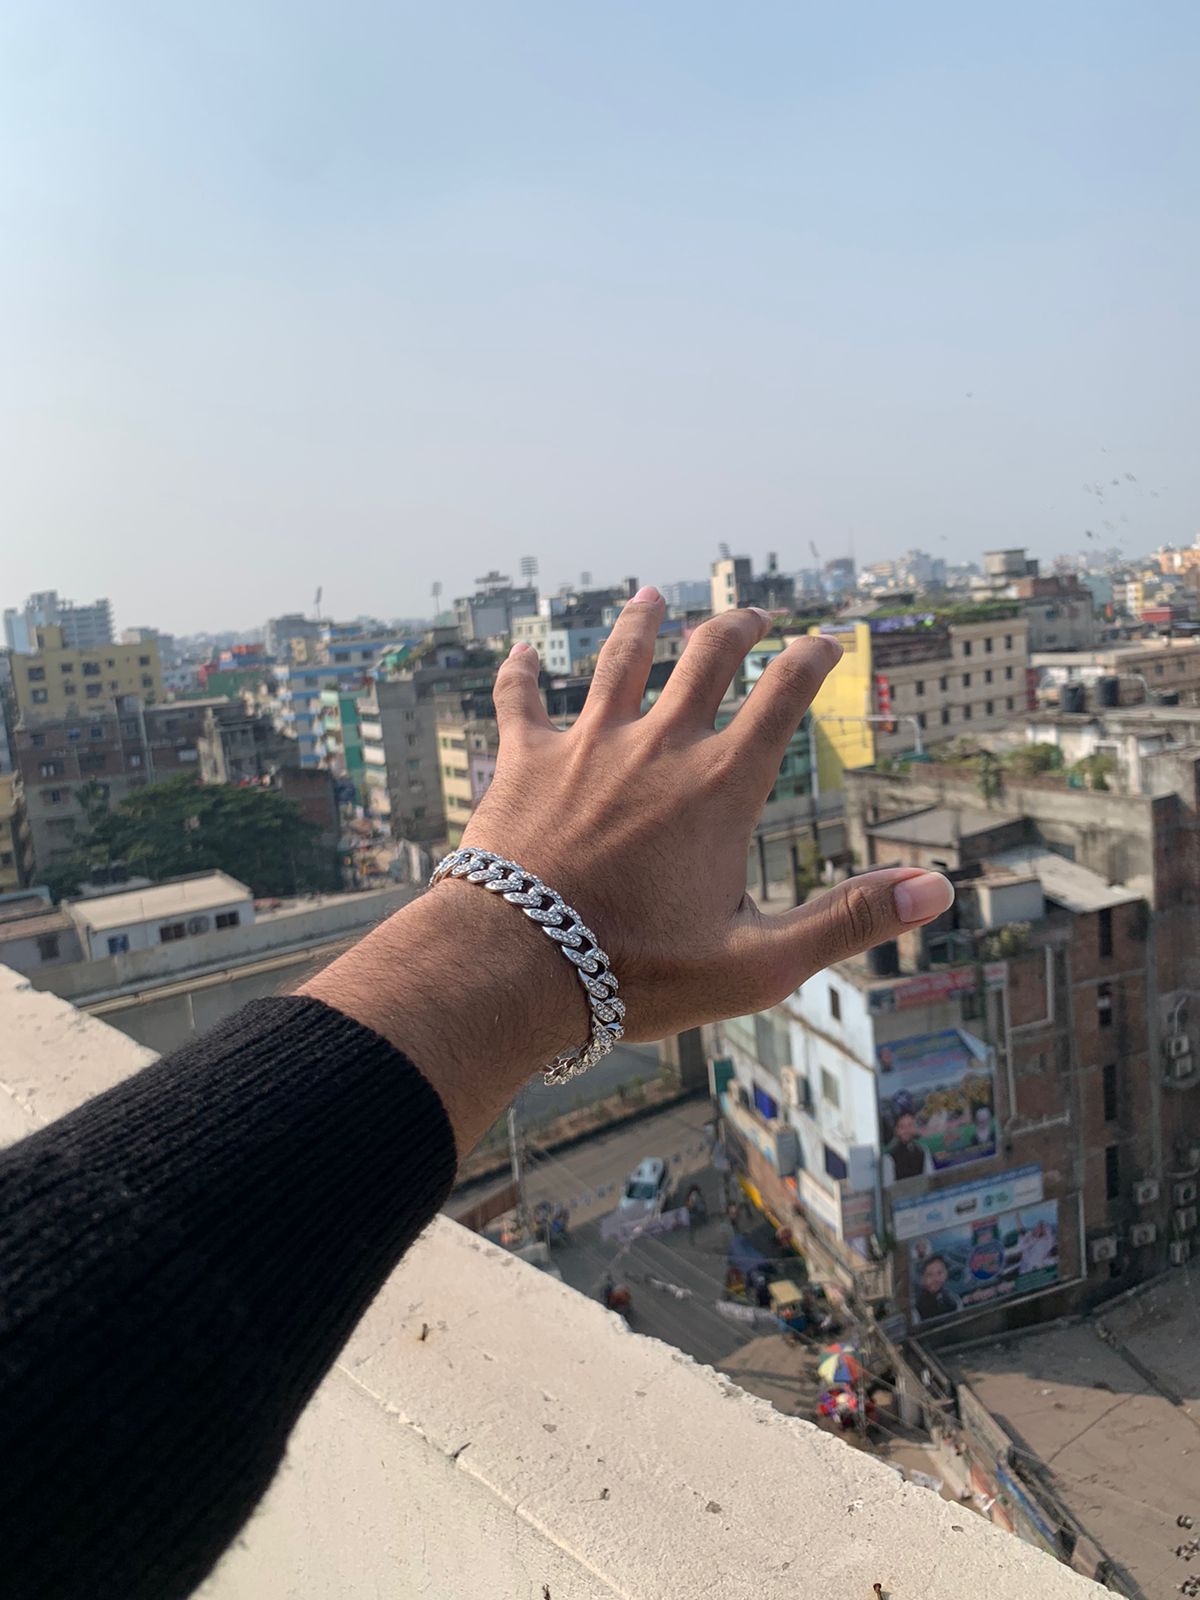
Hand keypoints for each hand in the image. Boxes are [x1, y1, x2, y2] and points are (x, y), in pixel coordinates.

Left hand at [303, 586, 952, 1152]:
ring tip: (650, 596)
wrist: (515, 968)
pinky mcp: (522, 762)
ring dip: (639, 624)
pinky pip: (521, 701)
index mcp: (720, 787)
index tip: (828, 640)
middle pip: (706, 659)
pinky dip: (521, 673)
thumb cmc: (637, 974)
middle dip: (736, 630)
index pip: (782, 697)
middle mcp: (658, 747)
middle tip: (752, 616)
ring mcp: (586, 746)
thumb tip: (937, 887)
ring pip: (618, 661)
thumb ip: (848, 919)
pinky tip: (520, 652)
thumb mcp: (760, 963)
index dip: (812, 661)